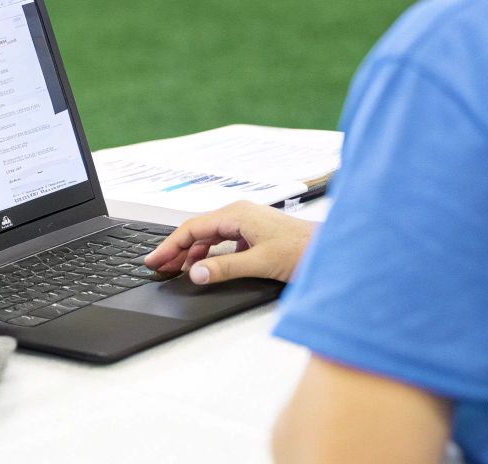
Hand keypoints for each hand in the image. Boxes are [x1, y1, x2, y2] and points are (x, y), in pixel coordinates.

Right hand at [142, 201, 314, 284]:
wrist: (333, 251)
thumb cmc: (304, 250)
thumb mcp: (260, 263)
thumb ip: (225, 268)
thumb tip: (195, 273)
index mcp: (237, 214)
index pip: (192, 228)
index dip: (170, 246)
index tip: (154, 261)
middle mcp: (240, 214)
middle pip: (198, 231)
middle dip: (176, 250)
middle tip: (157, 268)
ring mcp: (248, 223)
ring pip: (211, 237)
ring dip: (193, 253)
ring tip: (176, 270)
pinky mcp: (256, 234)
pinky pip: (224, 242)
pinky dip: (210, 254)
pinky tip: (206, 267)